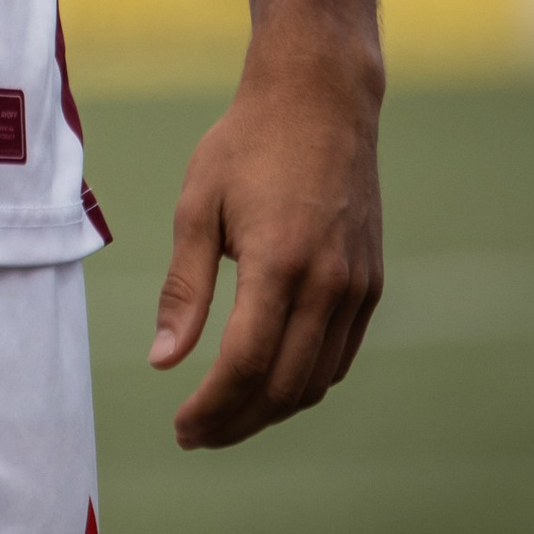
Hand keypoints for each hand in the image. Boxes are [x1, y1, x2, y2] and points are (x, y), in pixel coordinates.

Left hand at [150, 39, 383, 449]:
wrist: (321, 100)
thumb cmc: (247, 145)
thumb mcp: (197, 206)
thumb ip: (184, 289)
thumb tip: (163, 362)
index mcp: (278, 264)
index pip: (244, 367)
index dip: (211, 408)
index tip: (180, 427)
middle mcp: (328, 284)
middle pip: (283, 388)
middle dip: (236, 422)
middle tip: (195, 433)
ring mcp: (357, 287)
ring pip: (317, 381)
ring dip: (270, 411)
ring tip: (226, 416)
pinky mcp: (371, 284)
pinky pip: (340, 356)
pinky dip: (304, 382)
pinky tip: (268, 383)